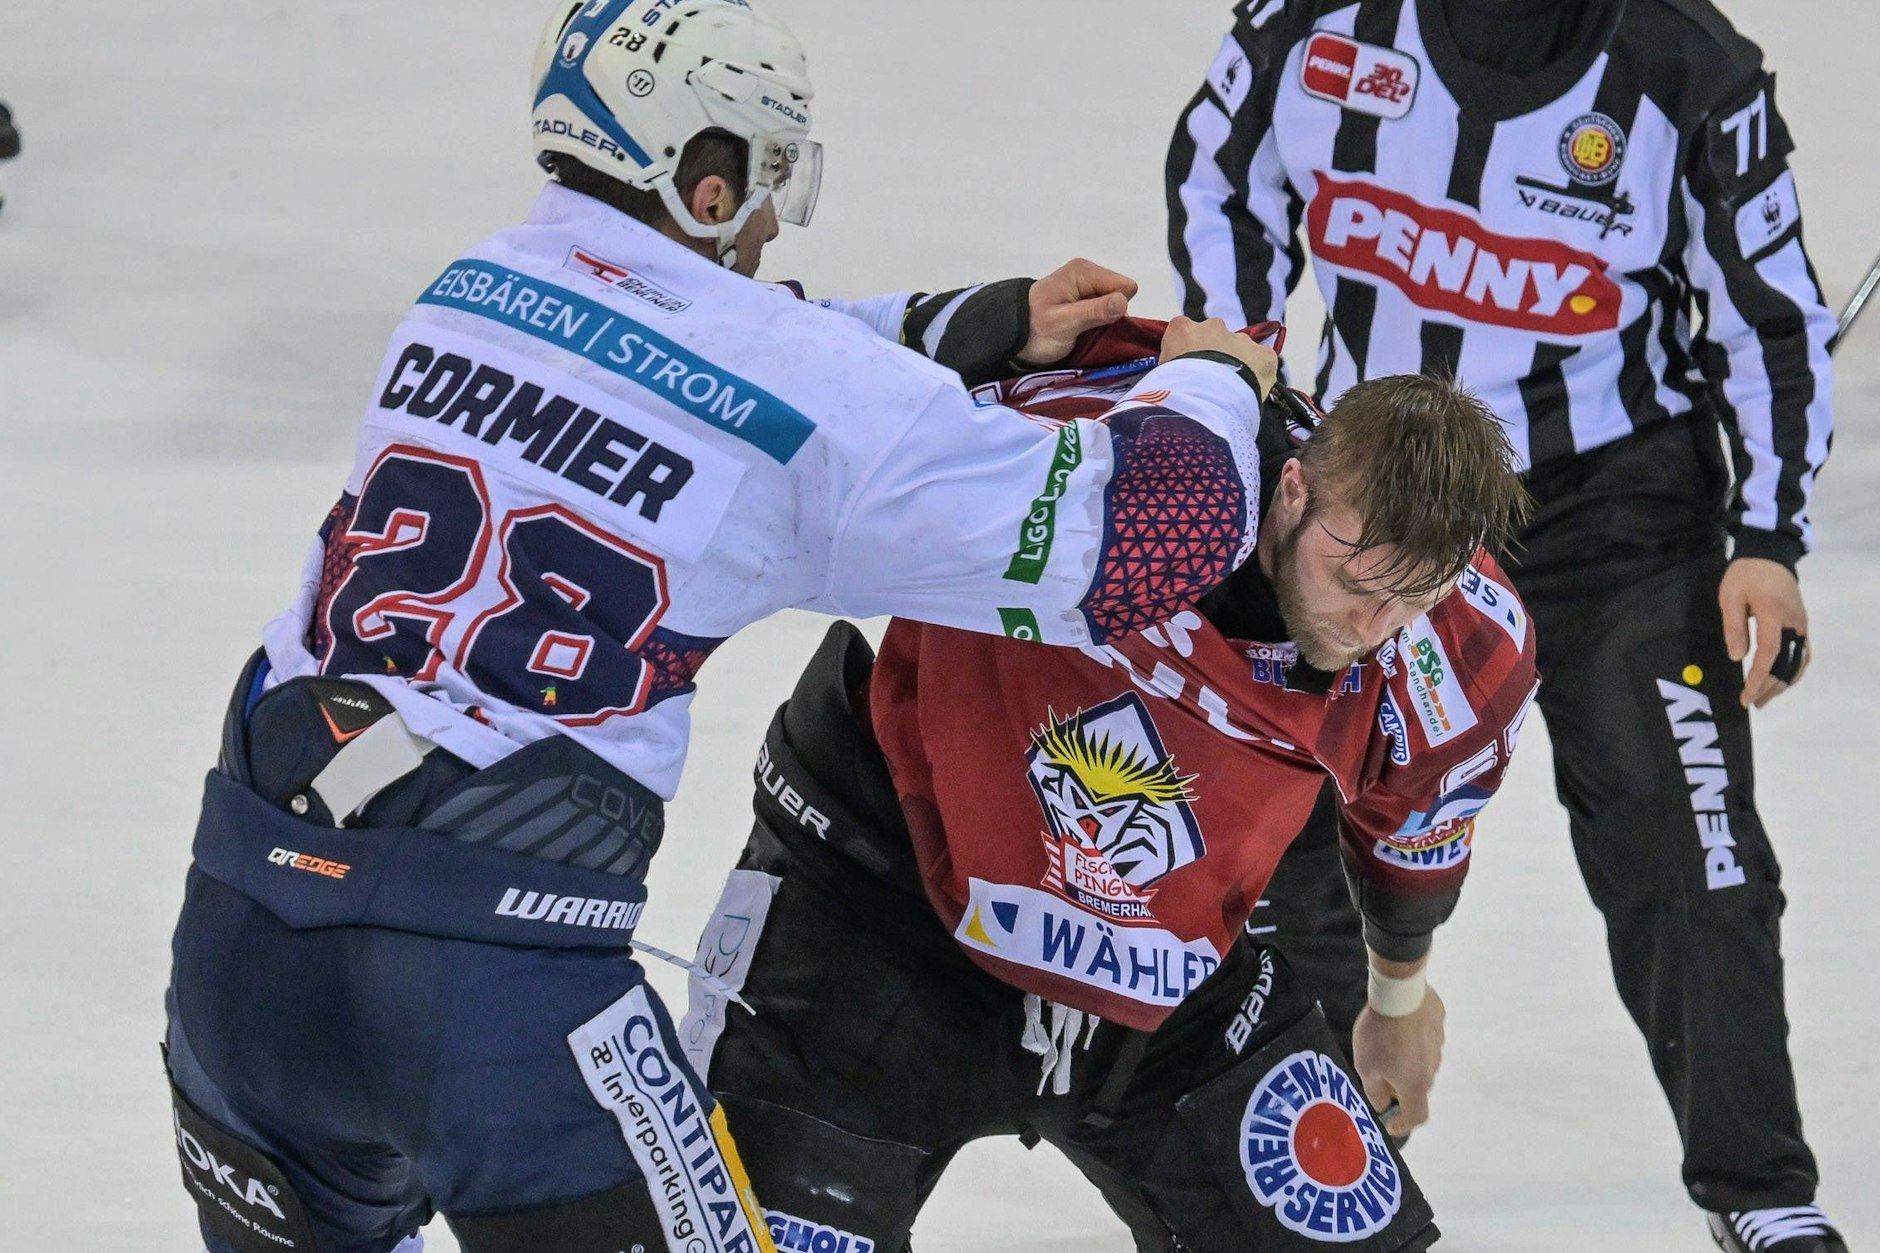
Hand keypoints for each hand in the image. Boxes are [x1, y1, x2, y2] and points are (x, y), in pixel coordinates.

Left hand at [1019, 259, 1137, 365]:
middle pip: (1122, 294)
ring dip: (1105, 321)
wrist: (1012, 335)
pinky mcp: (1086, 298)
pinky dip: (1100, 322)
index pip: (1125, 287)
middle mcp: (1088, 273)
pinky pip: (1106, 309)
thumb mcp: (1064, 323)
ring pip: (1116, 304)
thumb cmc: (1035, 329)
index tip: (1095, 322)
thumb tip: (1123, 301)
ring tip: (1083, 331)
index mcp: (1084, 272)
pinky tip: (1084, 330)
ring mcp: (1087, 285)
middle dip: (1111, 315)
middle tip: (1087, 329)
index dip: (1116, 309)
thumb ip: (1094, 311)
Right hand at [1161, 316, 1280, 396]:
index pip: (1183, 332)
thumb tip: (1174, 376)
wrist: (1201, 401)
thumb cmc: (1171, 390)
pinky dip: (1259, 375)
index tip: (1187, 370)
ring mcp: (1241, 339)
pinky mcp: (1264, 355)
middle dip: (1215, 355)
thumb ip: (1169, 366)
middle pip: (1216, 337)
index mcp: (1182, 328)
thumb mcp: (1159, 374)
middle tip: (1211, 382)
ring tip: (1231, 391)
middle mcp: (1213, 326)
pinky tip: (1250, 392)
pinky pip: (1263, 363)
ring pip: (1241, 349)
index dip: (1187, 352)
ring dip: (1237, 364)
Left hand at [1351, 986, 1444, 1136]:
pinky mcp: (1438, 1024)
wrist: (1400, 991)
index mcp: (1415, 1084)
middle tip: (1379, 1076)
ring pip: (1422, 1062)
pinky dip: (1413, 1040)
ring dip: (1406, 1062)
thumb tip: (1383, 1104)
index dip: (1404, 1125)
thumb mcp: (1366, 1065)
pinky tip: (1398, 1026)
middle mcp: (1432, 1068)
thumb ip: (1374, 1090)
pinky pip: (1425, 1039)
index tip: (1391, 1123)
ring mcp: (1439, 1045)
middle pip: (1417, 1087)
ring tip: (1385, 1046)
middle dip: (1399, 1088)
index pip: (1417, 1115)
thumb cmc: (1380, 1034)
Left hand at [1720, 557, 1810, 708]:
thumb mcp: (1730, 597)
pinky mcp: (1803, 625)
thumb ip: (1734, 627)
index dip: (1759, 676)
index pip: (1770, 652)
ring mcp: (1802, 625)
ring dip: (1783, 683)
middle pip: (1787, 662)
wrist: (1770, 556)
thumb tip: (1737, 657)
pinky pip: (1804, 653)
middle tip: (1751, 703)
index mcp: (1774, 613)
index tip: (1747, 694)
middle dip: (1770, 686)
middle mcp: (1794, 622)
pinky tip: (1782, 682)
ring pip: (1799, 661)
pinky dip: (1795, 671)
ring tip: (1765, 699)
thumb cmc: (1745, 575)